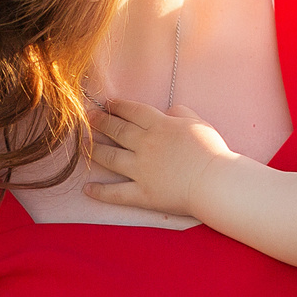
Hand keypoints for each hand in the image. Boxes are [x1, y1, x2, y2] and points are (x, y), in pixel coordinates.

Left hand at [83, 98, 237, 216]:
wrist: (214, 182)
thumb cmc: (211, 152)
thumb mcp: (199, 123)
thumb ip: (181, 113)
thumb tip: (169, 111)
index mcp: (160, 126)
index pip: (132, 111)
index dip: (117, 106)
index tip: (106, 103)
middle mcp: (145, 145)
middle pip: (117, 130)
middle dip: (100, 122)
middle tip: (87, 118)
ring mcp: (141, 170)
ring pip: (110, 158)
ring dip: (94, 150)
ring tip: (82, 146)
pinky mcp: (142, 193)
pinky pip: (116, 193)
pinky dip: (101, 192)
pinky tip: (87, 189)